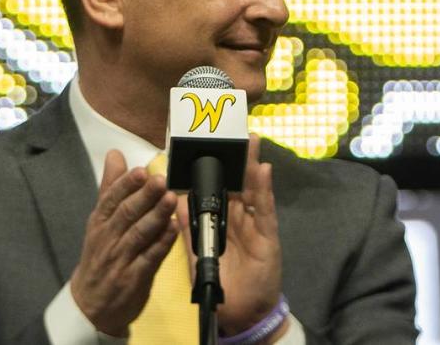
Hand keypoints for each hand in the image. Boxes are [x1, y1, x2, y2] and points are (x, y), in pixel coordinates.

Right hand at [70, 150, 178, 335]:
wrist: (89, 304)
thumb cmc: (99, 256)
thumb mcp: (99, 220)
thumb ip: (111, 187)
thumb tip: (115, 155)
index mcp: (100, 222)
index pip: (111, 199)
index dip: (126, 185)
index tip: (141, 171)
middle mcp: (108, 238)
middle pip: (126, 214)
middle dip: (144, 196)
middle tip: (160, 180)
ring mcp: (121, 259)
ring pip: (138, 234)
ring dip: (156, 216)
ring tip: (170, 199)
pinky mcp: (134, 278)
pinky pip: (149, 258)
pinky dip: (162, 243)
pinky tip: (173, 229)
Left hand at [178, 134, 285, 337]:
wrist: (239, 312)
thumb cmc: (219, 280)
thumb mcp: (197, 250)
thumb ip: (187, 225)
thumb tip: (173, 199)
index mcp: (220, 216)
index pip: (216, 184)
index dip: (213, 163)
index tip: (207, 139)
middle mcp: (238, 215)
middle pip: (236, 180)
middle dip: (236, 155)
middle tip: (233, 127)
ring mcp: (254, 223)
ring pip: (252, 188)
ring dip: (252, 164)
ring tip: (250, 139)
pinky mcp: (267, 235)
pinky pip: (264, 209)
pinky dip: (264, 190)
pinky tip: (263, 170)